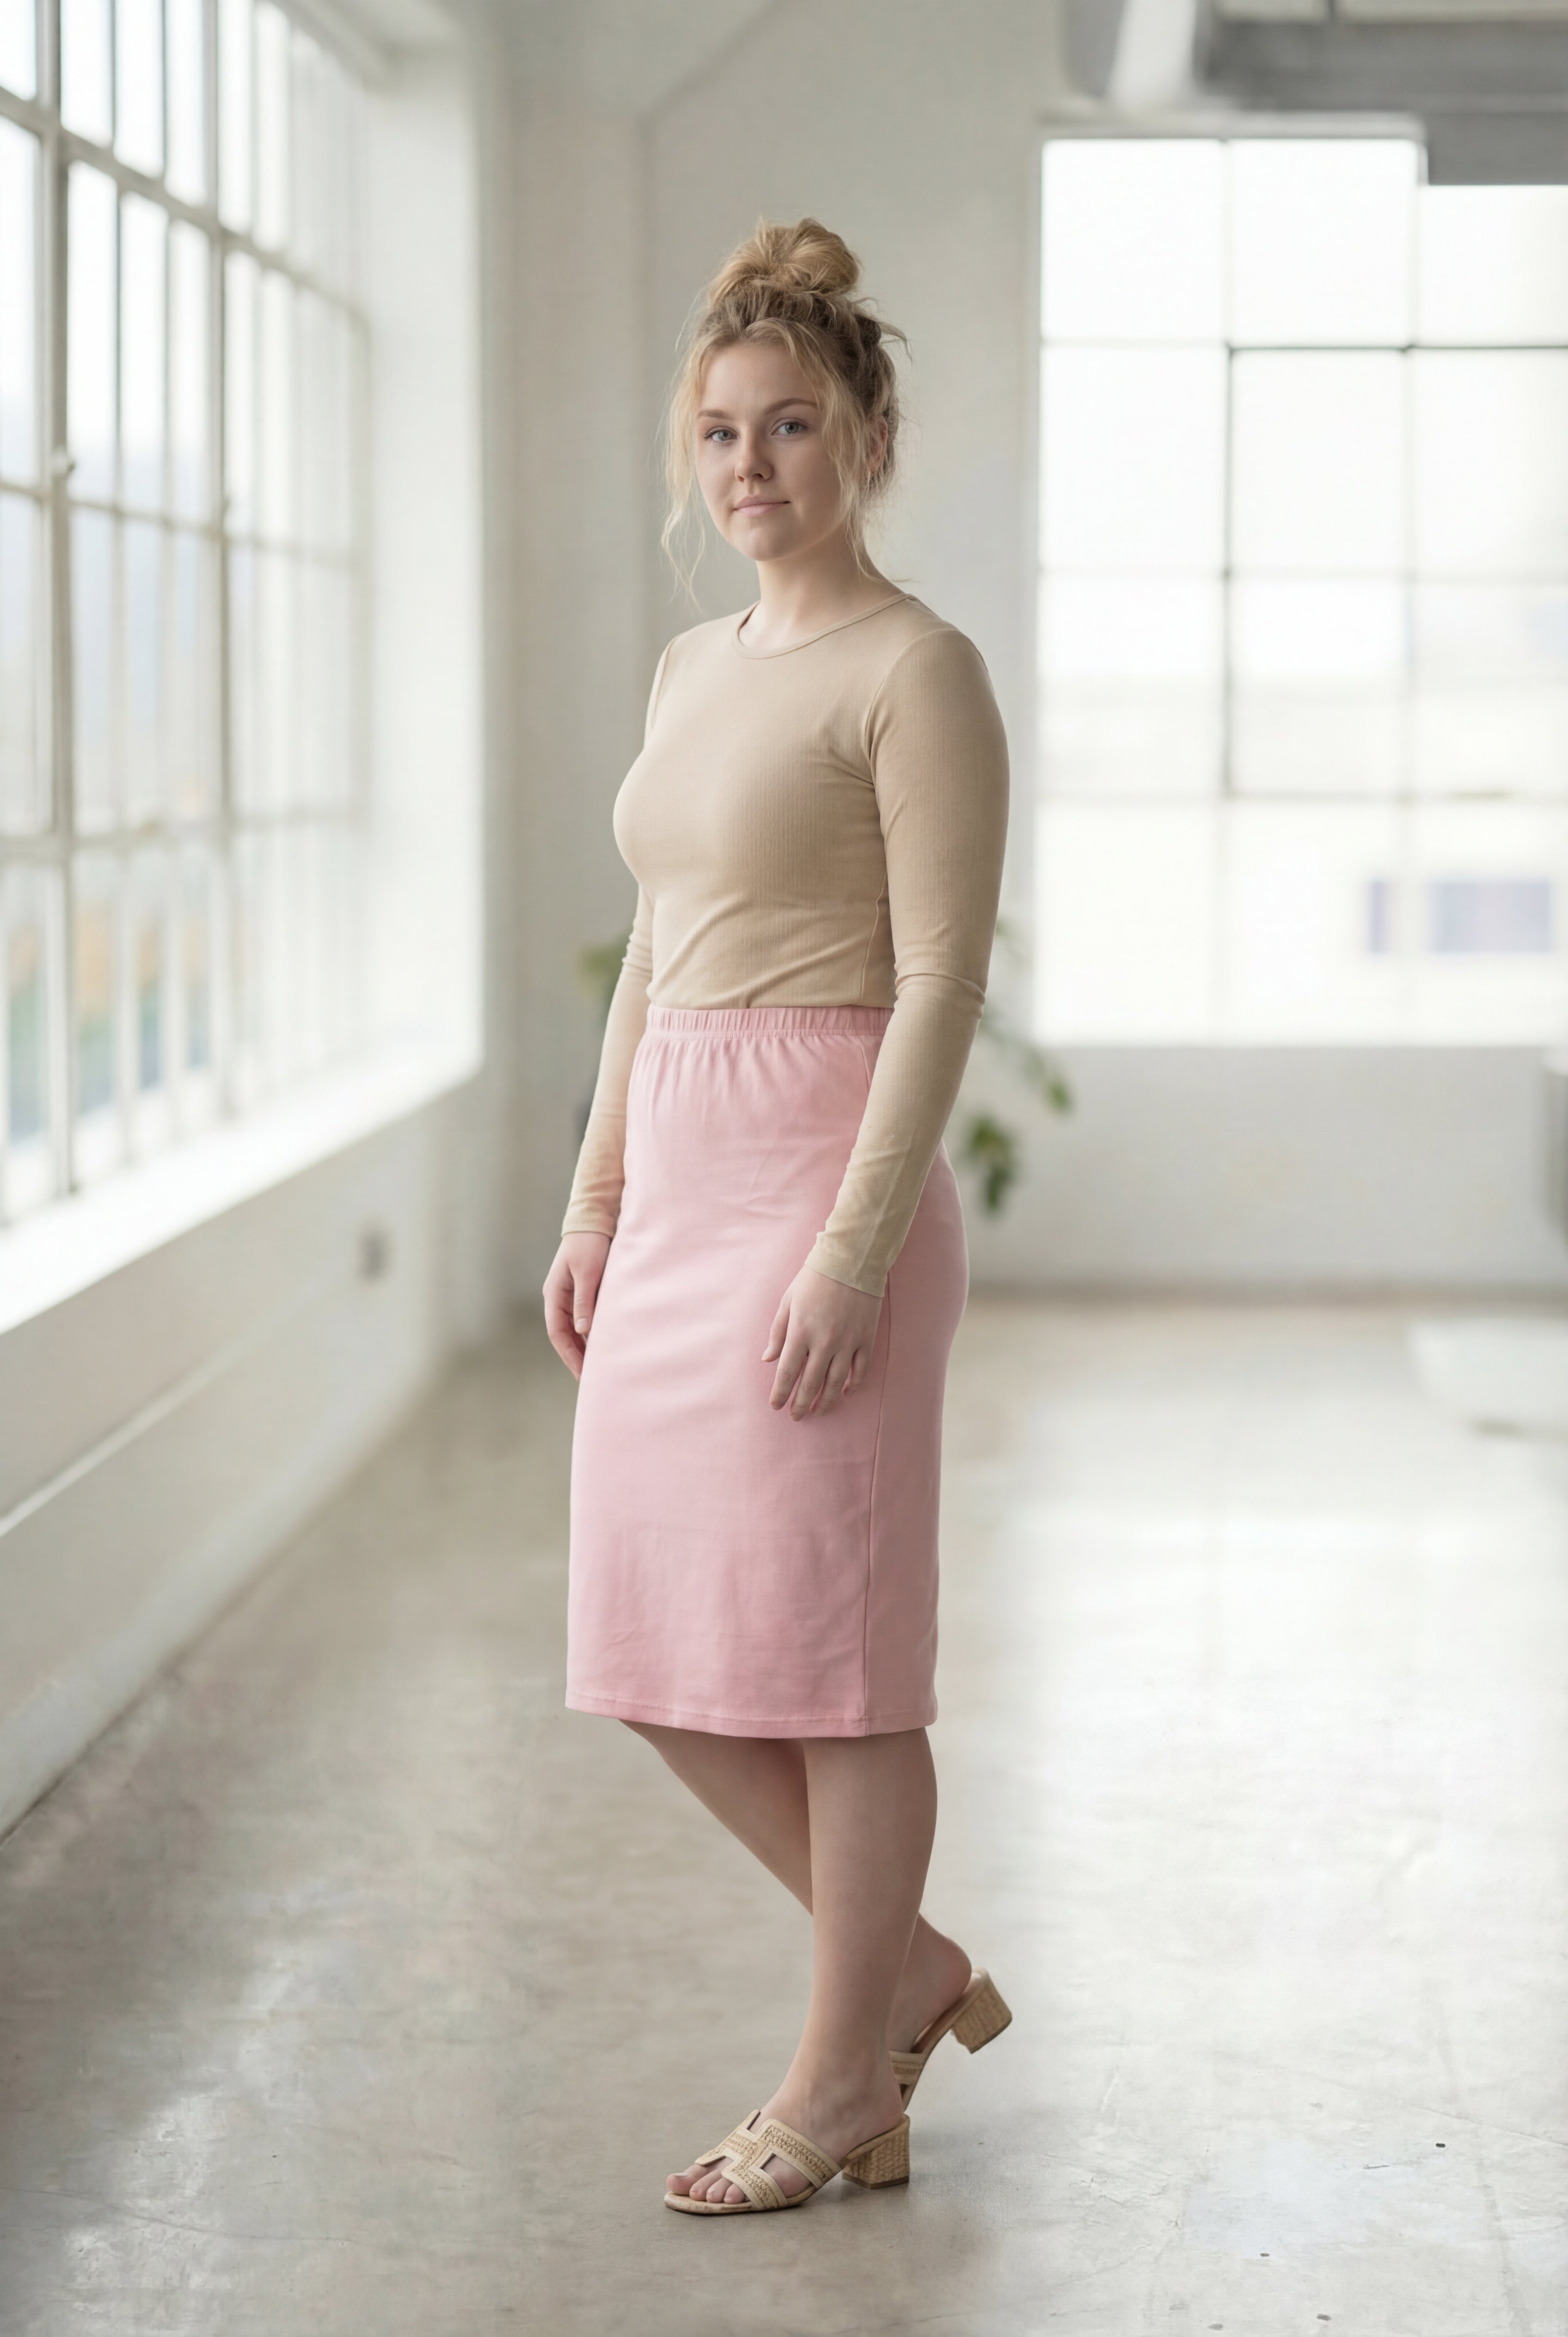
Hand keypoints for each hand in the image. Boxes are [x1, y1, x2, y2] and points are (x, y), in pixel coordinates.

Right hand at [543, 1233, 611, 1378]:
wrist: (593, 1221)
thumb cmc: (590, 1245)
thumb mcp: (587, 1273)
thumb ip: (584, 1301)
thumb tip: (582, 1331)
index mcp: (554, 1295)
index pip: (557, 1333)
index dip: (569, 1355)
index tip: (582, 1373)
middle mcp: (558, 1299)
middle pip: (564, 1335)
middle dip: (576, 1356)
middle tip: (591, 1379)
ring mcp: (569, 1296)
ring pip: (574, 1329)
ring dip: (584, 1347)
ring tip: (599, 1367)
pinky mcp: (582, 1292)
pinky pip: (585, 1319)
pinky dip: (592, 1333)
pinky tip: (604, 1345)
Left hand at [763, 1265, 880, 1420]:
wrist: (852, 1260)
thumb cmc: (814, 1278)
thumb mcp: (788, 1301)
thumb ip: (778, 1333)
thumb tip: (768, 1359)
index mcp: (801, 1331)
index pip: (787, 1372)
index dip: (780, 1393)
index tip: (775, 1406)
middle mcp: (824, 1341)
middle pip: (810, 1383)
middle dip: (801, 1404)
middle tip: (795, 1416)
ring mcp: (847, 1342)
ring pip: (835, 1382)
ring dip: (825, 1401)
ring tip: (818, 1412)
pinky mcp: (866, 1338)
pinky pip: (860, 1370)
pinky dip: (852, 1385)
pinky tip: (845, 1393)